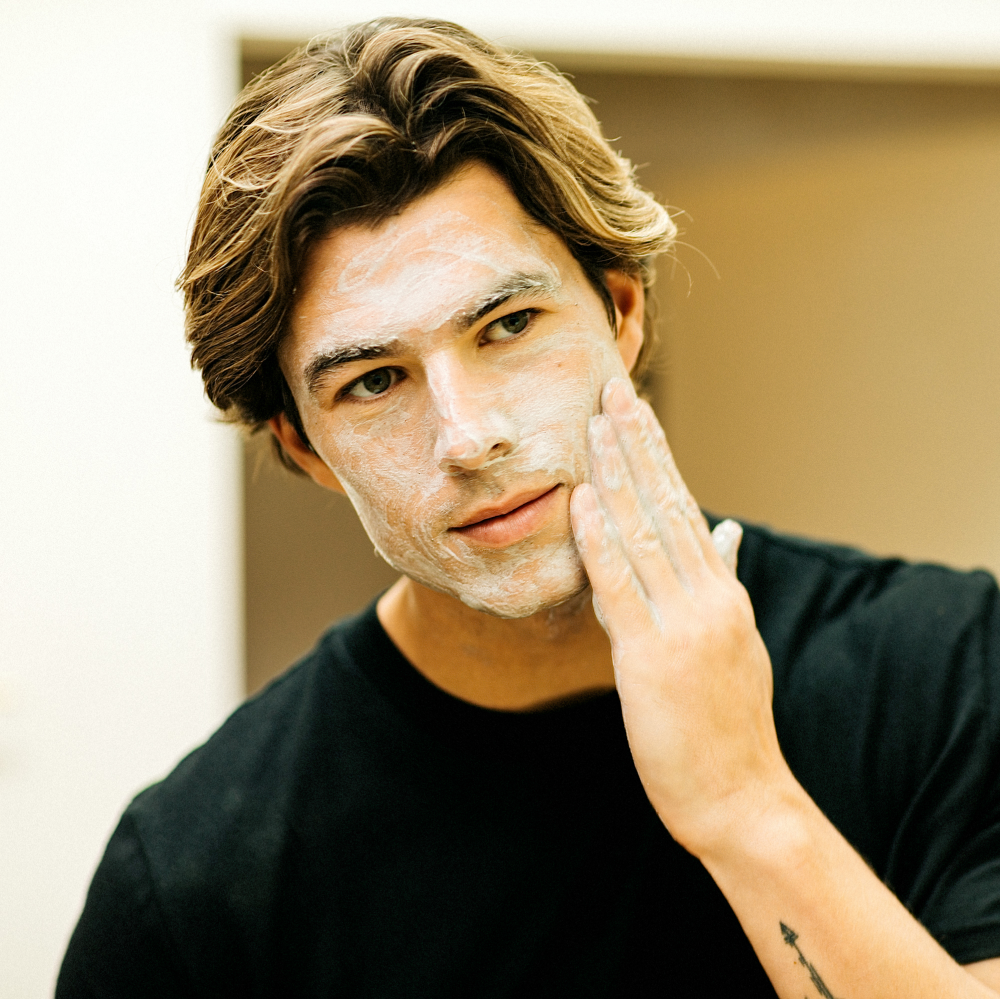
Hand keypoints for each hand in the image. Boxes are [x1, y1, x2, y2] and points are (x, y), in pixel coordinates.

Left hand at [570, 378, 793, 856]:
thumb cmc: (727, 723)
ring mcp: (684, 625)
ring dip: (617, 475)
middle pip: (668, 504)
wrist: (740, 796)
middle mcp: (708, 596)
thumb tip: (728, 528)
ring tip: (595, 425)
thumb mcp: (735, 641)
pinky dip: (601, 540)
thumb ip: (723, 581)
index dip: (657, 456)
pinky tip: (582, 501)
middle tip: (614, 389)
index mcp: (723, 591)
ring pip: (646, 533)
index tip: (635, 411)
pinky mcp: (653, 658)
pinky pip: (623, 587)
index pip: (686, 505)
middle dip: (638, 444)